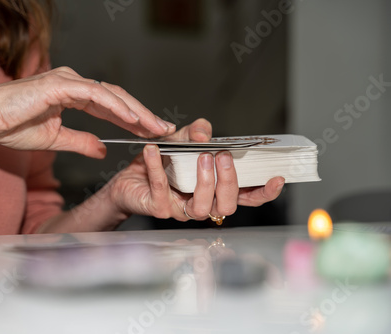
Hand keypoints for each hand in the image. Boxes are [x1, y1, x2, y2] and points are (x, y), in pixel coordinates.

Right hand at [0, 66, 175, 157]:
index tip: (152, 132)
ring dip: (135, 111)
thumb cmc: (11, 126)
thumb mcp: (54, 140)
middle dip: (143, 115)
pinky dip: (114, 106)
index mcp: (72, 95)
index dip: (133, 119)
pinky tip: (131, 118)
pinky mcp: (59, 84)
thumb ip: (80, 142)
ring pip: (111, 94)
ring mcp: (67, 81)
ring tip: (155, 126)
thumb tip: (102, 150)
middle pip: (117, 98)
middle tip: (164, 129)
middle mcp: (73, 84)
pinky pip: (94, 94)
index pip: (111, 107)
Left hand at [109, 118, 284, 220]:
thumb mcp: (181, 139)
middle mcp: (202, 204)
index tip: (276, 177)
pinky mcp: (159, 209)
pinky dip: (158, 168)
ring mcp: (181, 210)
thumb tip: (205, 134)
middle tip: (222, 156)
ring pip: (202, 207)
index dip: (263, 192)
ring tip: (201, 156)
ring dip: (204, 181)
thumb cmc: (161, 162)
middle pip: (227, 205)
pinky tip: (153, 150)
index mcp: (214, 190)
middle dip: (229, 180)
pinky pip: (162, 191)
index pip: (246, 197)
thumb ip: (197, 132)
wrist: (128, 176)